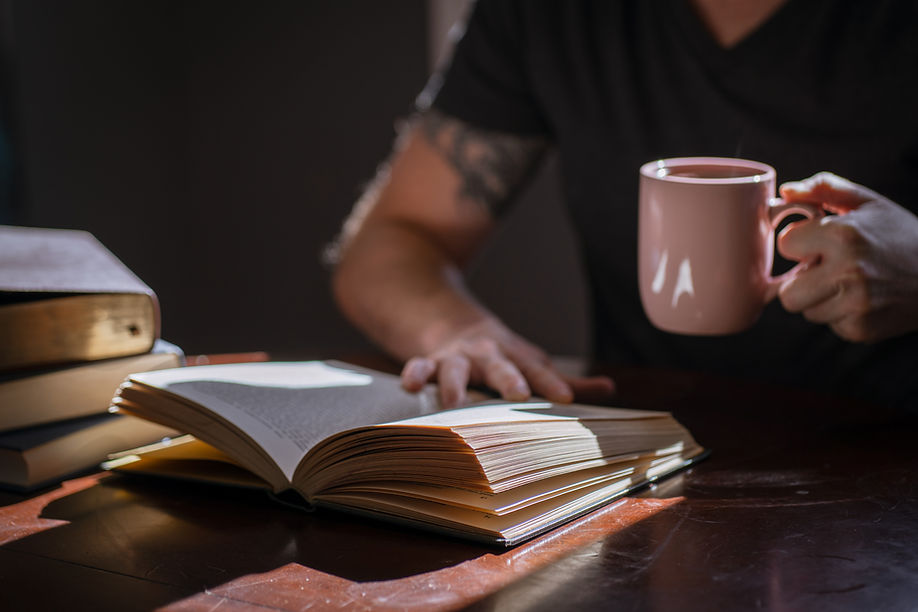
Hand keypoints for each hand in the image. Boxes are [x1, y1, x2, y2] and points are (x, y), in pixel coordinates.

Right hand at [400, 319, 614, 408]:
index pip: (538, 372)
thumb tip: (609, 389)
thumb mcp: (531, 362)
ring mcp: (457, 358)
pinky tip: (410, 384)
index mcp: (516, 359)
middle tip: (518, 394)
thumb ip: (566, 380)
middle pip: (500, 366)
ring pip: (456, 368)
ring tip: (454, 403)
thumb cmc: (501, 355)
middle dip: (508, 379)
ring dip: (455, 383)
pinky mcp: (430, 361)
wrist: (452, 323)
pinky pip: (419, 367)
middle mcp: (488, 356)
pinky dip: (414, 374)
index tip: (568, 400)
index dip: (553, 384)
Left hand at [777, 172, 917, 341]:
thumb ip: (823, 188)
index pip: (785, 244)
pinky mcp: (861, 328)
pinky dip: (841, 314)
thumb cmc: (901, 235)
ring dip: (821, 299)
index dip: (799, 243)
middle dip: (801, 282)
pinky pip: (829, 325)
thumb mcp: (867, 202)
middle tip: (827, 270)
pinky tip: (864, 300)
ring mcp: (855, 304)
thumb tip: (786, 191)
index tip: (818, 243)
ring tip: (851, 283)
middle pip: (787, 293)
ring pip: (806, 311)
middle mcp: (847, 271)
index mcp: (842, 235)